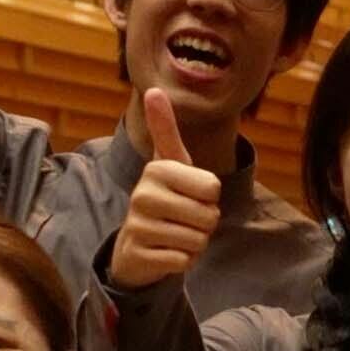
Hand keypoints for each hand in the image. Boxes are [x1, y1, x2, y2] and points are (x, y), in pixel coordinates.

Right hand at [106, 89, 222, 290]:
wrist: (137, 245)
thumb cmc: (164, 200)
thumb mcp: (169, 163)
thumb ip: (165, 129)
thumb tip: (154, 90)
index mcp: (157, 169)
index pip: (213, 187)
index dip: (210, 196)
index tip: (190, 194)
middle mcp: (143, 194)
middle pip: (209, 216)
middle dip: (205, 223)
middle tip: (183, 218)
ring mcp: (138, 225)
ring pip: (198, 240)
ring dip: (194, 243)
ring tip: (174, 234)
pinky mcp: (139, 254)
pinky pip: (184, 261)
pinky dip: (183, 261)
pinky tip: (167, 252)